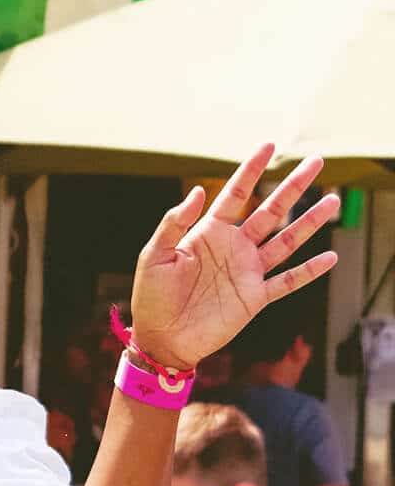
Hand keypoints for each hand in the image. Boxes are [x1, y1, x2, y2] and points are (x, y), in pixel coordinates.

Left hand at [128, 146, 340, 372]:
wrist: (161, 339)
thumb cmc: (151, 297)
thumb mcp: (154, 256)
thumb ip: (174, 223)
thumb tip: (197, 191)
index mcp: (208, 233)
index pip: (235, 194)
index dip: (251, 170)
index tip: (268, 145)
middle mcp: (233, 248)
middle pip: (270, 211)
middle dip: (293, 187)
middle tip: (316, 162)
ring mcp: (247, 271)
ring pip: (286, 241)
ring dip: (310, 222)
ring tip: (333, 201)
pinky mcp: (255, 298)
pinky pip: (288, 281)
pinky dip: (309, 271)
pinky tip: (330, 257)